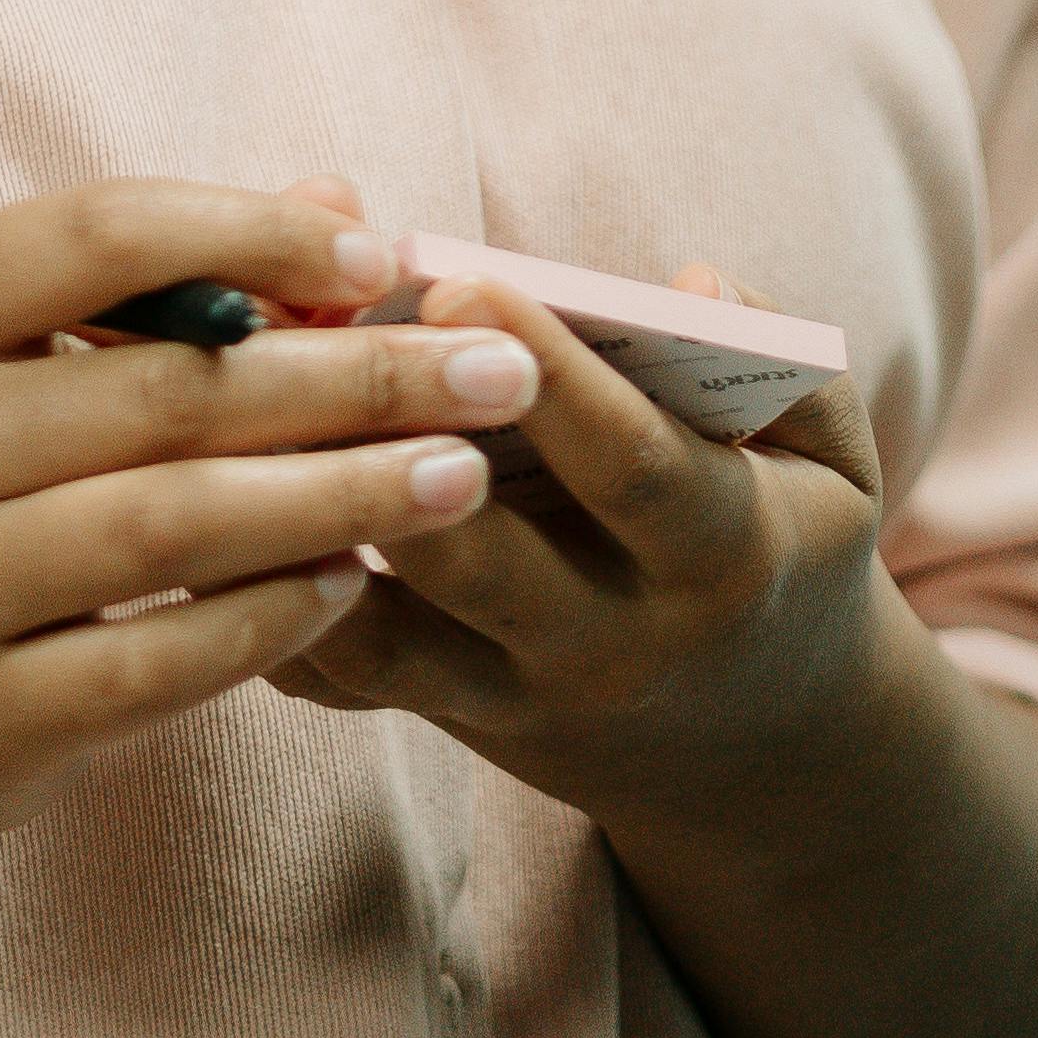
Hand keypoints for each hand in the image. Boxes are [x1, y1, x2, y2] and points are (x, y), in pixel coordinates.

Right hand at [0, 180, 548, 874]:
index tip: (380, 252)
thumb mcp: (14, 365)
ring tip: (462, 474)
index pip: (95, 236)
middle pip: (165, 389)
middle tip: (493, 373)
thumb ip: (165, 283)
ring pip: (173, 523)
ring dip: (341, 493)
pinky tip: (354, 582)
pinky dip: (271, 613)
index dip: (249, 232)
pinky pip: (159, 660)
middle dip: (353, 374)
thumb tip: (339, 200)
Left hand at [270, 242, 894, 839]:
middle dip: (397, 448)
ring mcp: (514, 697)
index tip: (464, 280)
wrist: (760, 757)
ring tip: (234, 396)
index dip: (553, 380)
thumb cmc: (781, 549)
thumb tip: (689, 283)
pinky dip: (262, 593)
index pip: (634, 469)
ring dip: (301, 517)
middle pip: (483, 563)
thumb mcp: (832, 459)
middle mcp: (609, 643)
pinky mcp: (441, 718)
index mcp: (718, 556)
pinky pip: (332, 671)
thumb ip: (785, 357)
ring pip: (380, 635)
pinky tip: (205, 493)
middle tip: (321, 331)